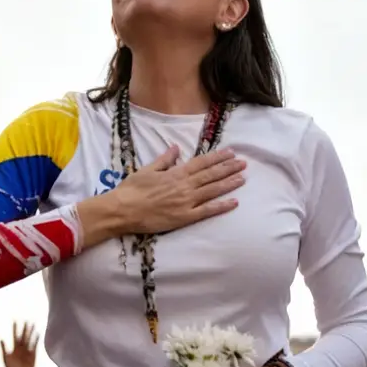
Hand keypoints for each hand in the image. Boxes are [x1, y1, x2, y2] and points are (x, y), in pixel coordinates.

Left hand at [1, 321, 37, 366]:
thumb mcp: (5, 358)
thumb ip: (3, 348)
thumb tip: (0, 338)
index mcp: (14, 349)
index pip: (14, 336)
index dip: (15, 328)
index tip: (15, 320)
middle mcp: (20, 348)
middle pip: (23, 336)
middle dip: (24, 328)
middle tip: (26, 320)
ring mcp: (27, 351)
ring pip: (29, 339)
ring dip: (31, 332)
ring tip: (33, 324)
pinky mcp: (33, 355)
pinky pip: (34, 345)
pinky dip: (36, 340)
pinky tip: (37, 333)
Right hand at [111, 147, 245, 234]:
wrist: (123, 210)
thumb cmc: (132, 189)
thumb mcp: (147, 169)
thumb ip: (165, 159)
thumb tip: (176, 148)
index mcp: (176, 173)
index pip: (202, 162)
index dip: (218, 157)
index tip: (231, 153)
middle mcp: (184, 186)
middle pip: (211, 175)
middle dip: (228, 168)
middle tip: (243, 163)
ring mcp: (186, 202)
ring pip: (212, 190)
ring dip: (229, 183)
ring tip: (243, 178)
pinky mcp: (184, 217)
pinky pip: (207, 211)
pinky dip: (221, 206)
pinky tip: (234, 202)